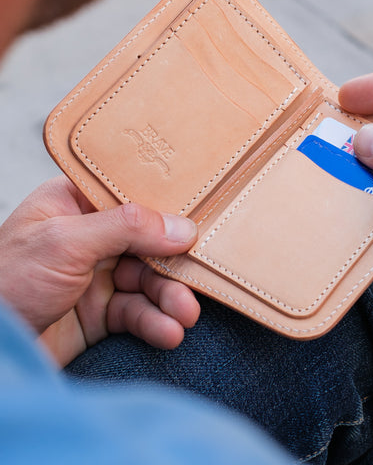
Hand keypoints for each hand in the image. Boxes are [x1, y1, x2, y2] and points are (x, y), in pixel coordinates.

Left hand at [0, 176, 199, 365]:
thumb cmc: (5, 281)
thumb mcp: (65, 241)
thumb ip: (125, 227)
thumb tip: (180, 226)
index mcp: (74, 204)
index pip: (131, 198)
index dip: (165, 209)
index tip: (196, 221)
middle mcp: (89, 237)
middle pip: (147, 243)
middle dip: (172, 265)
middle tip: (194, 281)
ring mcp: (95, 276)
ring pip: (147, 281)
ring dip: (169, 298)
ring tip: (184, 315)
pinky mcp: (99, 314)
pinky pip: (137, 313)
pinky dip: (155, 323)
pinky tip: (168, 332)